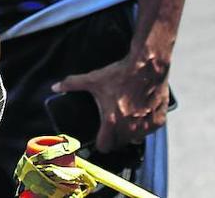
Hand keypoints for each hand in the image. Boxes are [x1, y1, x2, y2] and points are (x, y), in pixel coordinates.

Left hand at [53, 54, 168, 151]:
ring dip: (130, 133)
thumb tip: (55, 87)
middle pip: (120, 144)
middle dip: (115, 138)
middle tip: (112, 126)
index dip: (100, 143)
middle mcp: (130, 128)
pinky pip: (150, 131)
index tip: (99, 139)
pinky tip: (140, 114)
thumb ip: (72, 84)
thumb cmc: (119, 75)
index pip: (104, 146)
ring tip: (126, 119)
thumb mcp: (93, 79)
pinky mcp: (159, 122)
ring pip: (136, 139)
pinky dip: (145, 126)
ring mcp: (146, 126)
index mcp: (112, 121)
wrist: (147, 68)